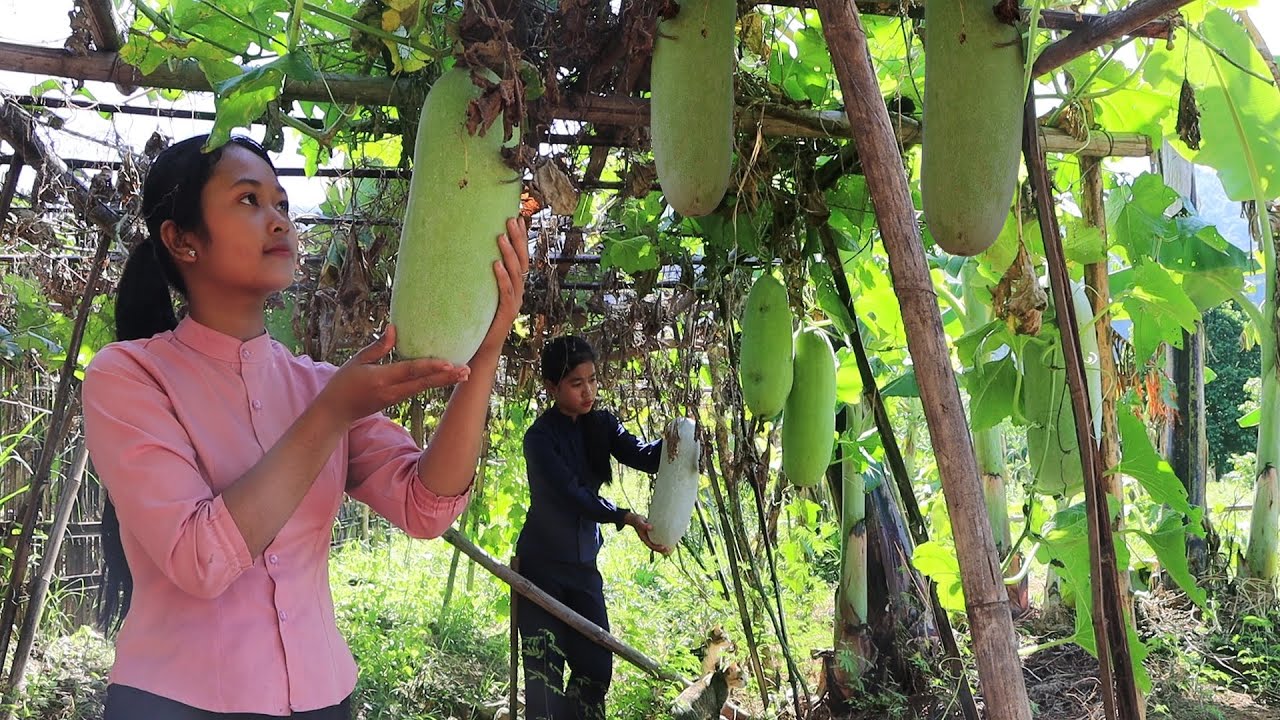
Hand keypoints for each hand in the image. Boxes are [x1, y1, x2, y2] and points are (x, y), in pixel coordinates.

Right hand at [319, 324, 469, 424]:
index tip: (449, 363)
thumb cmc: (344, 383)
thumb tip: (394, 328)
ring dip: (444, 381)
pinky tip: (448, 378)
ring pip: (424, 388)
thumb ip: (378, 347)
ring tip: (464, 374)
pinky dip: (433, 383)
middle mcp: (392, 391)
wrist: (337, 412)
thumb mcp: (357, 361)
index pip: (410, 371)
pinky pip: (418, 390)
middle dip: (446, 377)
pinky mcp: (397, 400)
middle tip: (467, 371)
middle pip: (423, 383)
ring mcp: (396, 398)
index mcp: (381, 379)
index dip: (431, 367)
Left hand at [474, 216, 530, 360]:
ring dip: (509, 254)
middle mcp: (517, 292)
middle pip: (522, 261)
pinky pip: (506, 292)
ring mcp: (514, 303)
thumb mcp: (478, 295)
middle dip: (518, 239)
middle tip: (511, 220)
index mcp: (514, 285)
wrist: (480, 351)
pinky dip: (502, 277)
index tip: (517, 217)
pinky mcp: (506, 314)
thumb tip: (460, 253)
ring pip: (516, 274)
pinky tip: (495, 264)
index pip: (520, 257)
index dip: (521, 238)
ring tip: (501, 237)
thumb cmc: (476, 321)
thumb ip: (477, 278)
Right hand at [625, 512, 672, 555]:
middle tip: (668, 550)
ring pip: (657, 545)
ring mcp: (650, 538)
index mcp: (644, 539)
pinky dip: (663, 541)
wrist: (636, 519)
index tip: (663, 547)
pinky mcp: (653, 535)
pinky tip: (669, 541)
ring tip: (670, 549)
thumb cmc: (637, 520)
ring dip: (663, 547)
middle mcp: (648, 540)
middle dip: (661, 550)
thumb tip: (651, 527)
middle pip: (655, 547)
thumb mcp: (639, 522)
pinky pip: (658, 539)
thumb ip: (644, 525)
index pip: (651, 545)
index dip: (657, 547)